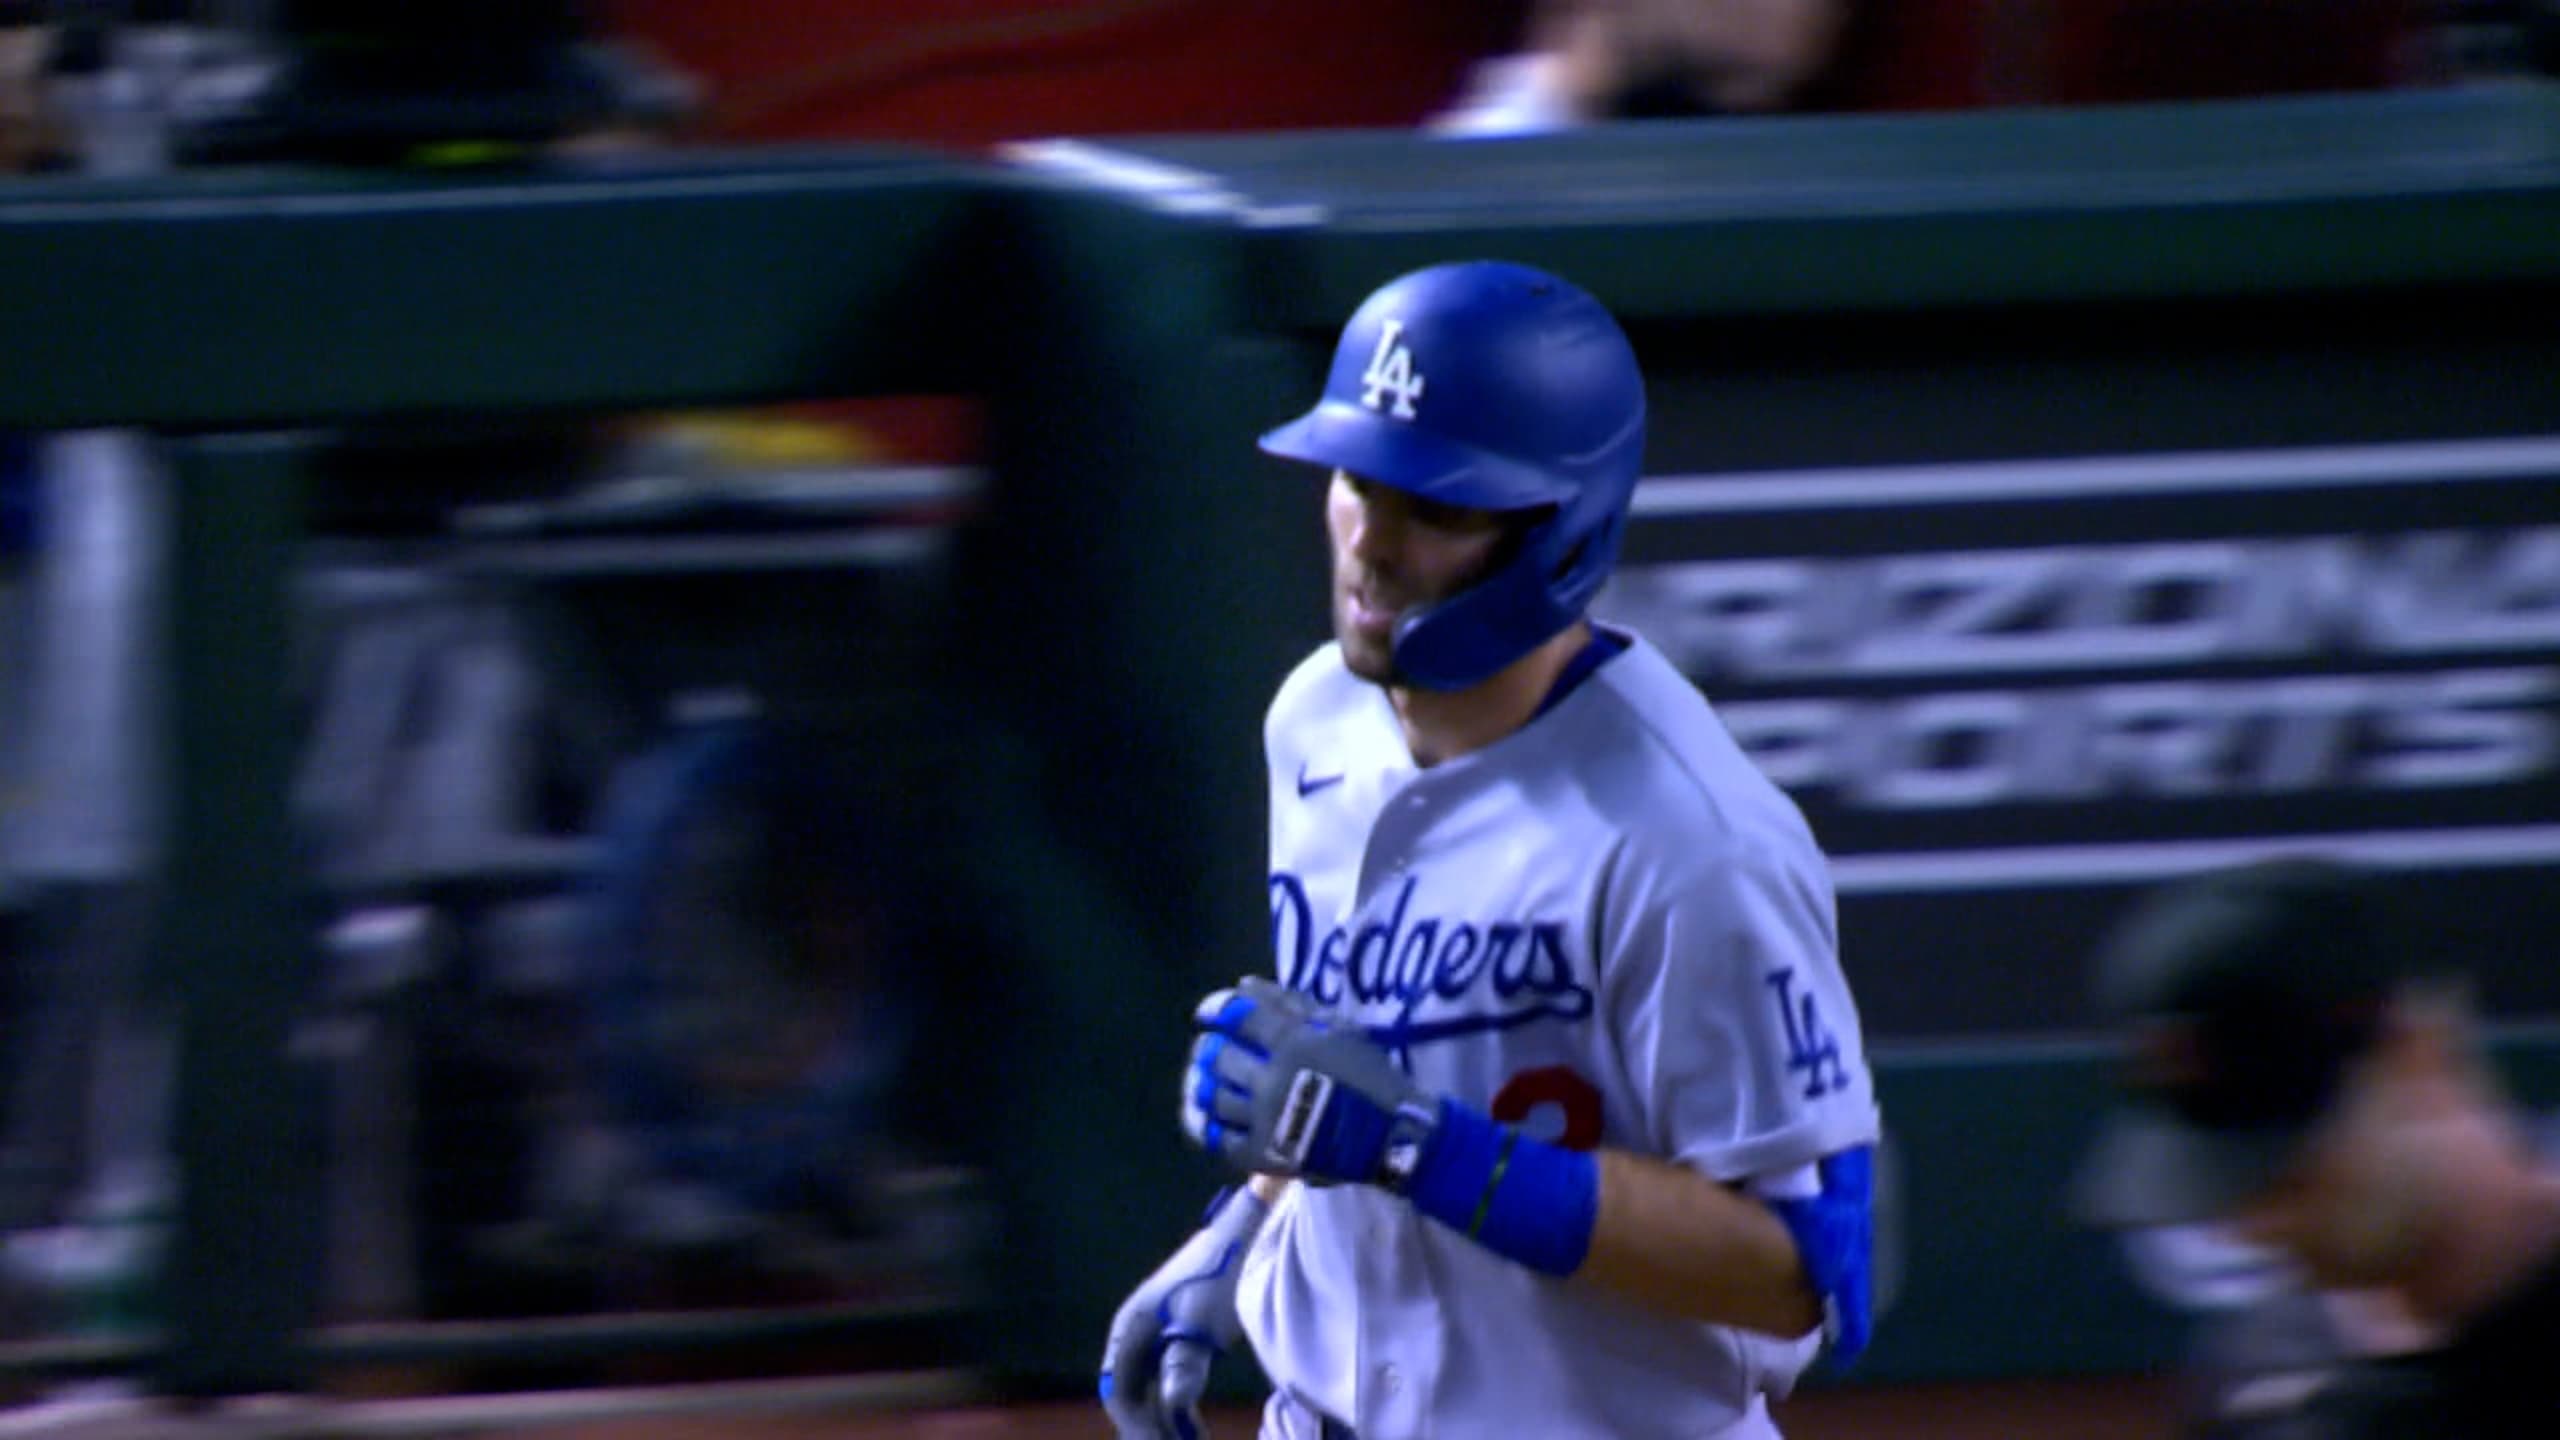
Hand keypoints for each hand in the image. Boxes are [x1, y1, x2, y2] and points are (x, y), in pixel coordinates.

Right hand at [1100, 1186, 1268, 1439]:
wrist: (1245, 1236)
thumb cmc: (1222, 1276)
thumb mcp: (1204, 1324)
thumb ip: (1183, 1366)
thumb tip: (1171, 1405)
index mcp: (1129, 1328)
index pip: (1120, 1393)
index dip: (1140, 1426)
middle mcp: (1132, 1333)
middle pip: (1129, 1394)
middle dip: (1149, 1428)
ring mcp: (1151, 1334)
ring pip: (1145, 1391)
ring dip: (1161, 1420)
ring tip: (1187, 1439)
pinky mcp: (1172, 1336)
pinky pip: (1161, 1381)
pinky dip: (1172, 1406)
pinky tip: (1191, 1422)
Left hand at [1182, 976, 1439, 1190]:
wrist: (1391, 1138)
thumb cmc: (1371, 1077)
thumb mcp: (1340, 1029)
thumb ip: (1292, 1004)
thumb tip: (1244, 984)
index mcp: (1295, 1045)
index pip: (1238, 1015)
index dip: (1216, 1008)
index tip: (1208, 1012)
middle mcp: (1273, 1081)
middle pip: (1218, 1056)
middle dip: (1208, 1047)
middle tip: (1210, 1046)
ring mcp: (1264, 1121)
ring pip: (1211, 1096)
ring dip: (1200, 1081)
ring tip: (1203, 1077)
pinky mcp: (1263, 1156)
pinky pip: (1219, 1138)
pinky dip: (1204, 1123)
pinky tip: (1205, 1114)